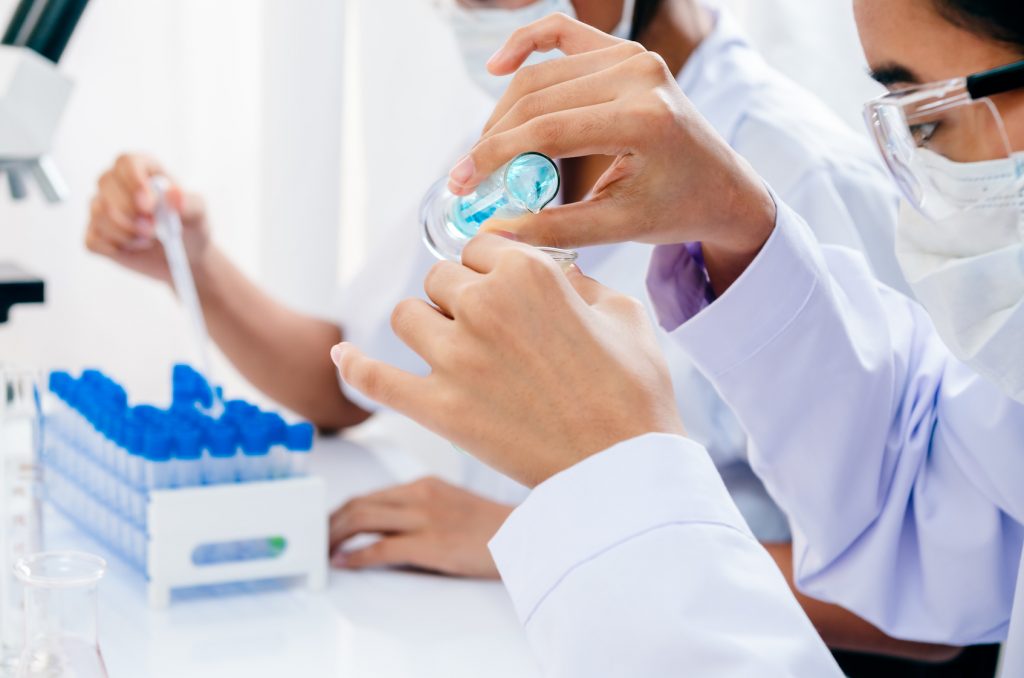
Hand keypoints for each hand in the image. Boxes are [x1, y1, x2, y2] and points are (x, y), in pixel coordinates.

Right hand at [85, 154, 211, 284]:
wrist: (186, 256)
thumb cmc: (191, 227)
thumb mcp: (199, 214)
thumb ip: (189, 203)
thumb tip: (174, 194)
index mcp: (144, 169)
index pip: (127, 162)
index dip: (134, 180)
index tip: (149, 205)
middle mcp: (118, 183)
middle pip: (106, 183)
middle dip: (131, 212)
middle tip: (154, 230)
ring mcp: (103, 206)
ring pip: (99, 213)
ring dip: (127, 233)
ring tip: (148, 239)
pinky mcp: (96, 232)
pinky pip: (94, 239)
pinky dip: (116, 248)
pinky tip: (133, 247)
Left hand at [329, 477, 512, 578]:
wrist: (526, 536)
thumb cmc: (492, 528)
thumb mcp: (452, 505)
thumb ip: (420, 509)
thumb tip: (385, 531)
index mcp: (425, 484)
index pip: (370, 495)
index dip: (341, 511)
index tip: (327, 526)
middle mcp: (421, 495)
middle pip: (359, 504)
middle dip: (330, 524)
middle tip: (317, 541)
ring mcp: (426, 518)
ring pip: (363, 520)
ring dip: (335, 537)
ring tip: (324, 552)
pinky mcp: (432, 544)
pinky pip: (382, 548)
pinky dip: (357, 556)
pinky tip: (345, 563)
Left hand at [332, 235, 684, 487]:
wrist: (624, 467)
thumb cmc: (634, 390)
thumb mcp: (623, 312)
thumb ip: (577, 281)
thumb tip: (552, 272)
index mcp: (527, 273)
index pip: (478, 248)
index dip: (491, 270)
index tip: (501, 292)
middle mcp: (483, 305)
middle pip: (439, 280)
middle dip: (461, 299)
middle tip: (490, 332)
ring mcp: (455, 359)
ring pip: (408, 319)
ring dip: (426, 328)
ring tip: (452, 350)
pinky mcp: (437, 409)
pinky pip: (374, 379)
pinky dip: (354, 367)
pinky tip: (341, 357)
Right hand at [446, 14, 775, 288]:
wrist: (723, 187)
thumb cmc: (678, 210)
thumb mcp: (619, 227)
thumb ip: (555, 229)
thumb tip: (493, 233)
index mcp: (645, 119)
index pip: (548, 130)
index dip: (494, 156)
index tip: (461, 184)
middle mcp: (640, 75)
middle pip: (538, 99)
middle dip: (493, 139)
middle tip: (467, 175)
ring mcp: (634, 56)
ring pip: (542, 75)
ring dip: (504, 111)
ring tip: (486, 151)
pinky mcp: (626, 52)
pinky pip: (564, 33)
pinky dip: (526, 44)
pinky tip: (498, 67)